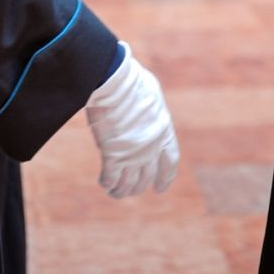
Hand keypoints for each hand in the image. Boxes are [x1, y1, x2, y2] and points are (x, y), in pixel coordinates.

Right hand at [84, 44, 179, 198]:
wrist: (115, 81)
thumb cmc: (130, 81)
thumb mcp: (150, 94)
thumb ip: (150, 108)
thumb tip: (147, 106)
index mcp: (163, 131)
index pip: (169, 161)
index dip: (165, 177)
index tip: (160, 188)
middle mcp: (150, 147)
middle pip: (147, 177)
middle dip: (139, 186)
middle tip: (131, 190)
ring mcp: (132, 153)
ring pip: (128, 183)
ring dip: (121, 190)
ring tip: (114, 192)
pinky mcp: (113, 155)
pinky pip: (111, 178)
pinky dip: (107, 183)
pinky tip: (103, 182)